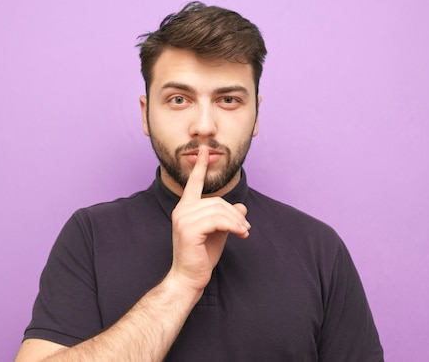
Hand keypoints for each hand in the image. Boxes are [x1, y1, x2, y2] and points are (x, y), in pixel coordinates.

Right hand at [168, 145, 250, 291]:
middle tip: (246, 227)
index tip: (205, 150)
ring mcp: (183, 218)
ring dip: (237, 221)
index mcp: (185, 208)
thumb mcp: (218, 233)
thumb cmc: (201, 256)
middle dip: (235, 214)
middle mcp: (182, 210)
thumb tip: (242, 207)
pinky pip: (218, 220)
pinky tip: (240, 234)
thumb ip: (228, 218)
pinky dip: (233, 226)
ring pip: (220, 210)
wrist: (190, 278)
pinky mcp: (189, 228)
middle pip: (217, 201)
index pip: (193, 183)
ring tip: (244, 232)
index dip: (200, 166)